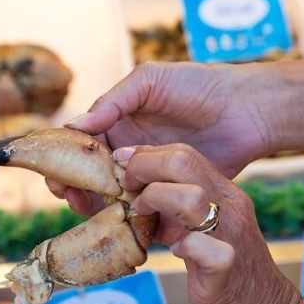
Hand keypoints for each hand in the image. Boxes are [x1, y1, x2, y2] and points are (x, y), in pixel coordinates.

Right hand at [56, 61, 274, 214]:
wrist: (248, 110)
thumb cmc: (200, 86)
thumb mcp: (151, 82)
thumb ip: (113, 102)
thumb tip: (74, 126)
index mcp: (119, 122)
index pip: (80, 145)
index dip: (64, 161)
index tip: (55, 177)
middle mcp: (130, 150)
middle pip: (90, 176)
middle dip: (75, 188)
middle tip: (72, 199)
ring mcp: (150, 173)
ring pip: (113, 196)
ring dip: (99, 205)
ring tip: (94, 212)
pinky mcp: (170, 193)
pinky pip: (144, 209)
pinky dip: (129, 217)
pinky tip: (123, 221)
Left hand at [117, 143, 303, 303]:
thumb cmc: (233, 289)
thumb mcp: (206, 242)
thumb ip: (182, 221)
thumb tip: (144, 206)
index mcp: (226, 200)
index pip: (185, 155)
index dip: (147, 155)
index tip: (122, 165)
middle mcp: (231, 211)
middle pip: (184, 162)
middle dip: (144, 166)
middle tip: (125, 187)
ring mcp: (232, 239)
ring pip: (192, 196)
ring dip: (157, 199)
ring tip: (143, 216)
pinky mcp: (227, 272)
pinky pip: (205, 249)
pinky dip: (182, 246)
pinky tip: (173, 253)